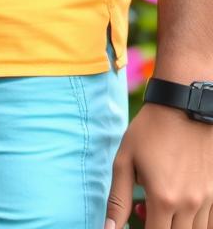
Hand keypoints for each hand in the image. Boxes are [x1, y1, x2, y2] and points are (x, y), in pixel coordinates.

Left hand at [105, 104, 212, 228]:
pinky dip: (194, 220)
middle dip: (158, 227)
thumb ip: (118, 200)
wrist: (184, 105)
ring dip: (177, 225)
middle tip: (145, 208)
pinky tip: (181, 202)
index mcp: (163, 198)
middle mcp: (188, 203)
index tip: (137, 217)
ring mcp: (207, 199)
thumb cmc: (150, 130)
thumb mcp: (125, 160)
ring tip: (162, 202)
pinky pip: (209, 221)